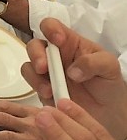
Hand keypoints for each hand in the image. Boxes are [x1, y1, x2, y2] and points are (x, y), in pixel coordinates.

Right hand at [22, 18, 126, 139]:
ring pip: (29, 66)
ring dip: (34, 76)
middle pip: (35, 45)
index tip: (57, 40)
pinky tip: (51, 96)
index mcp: (70, 43)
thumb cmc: (109, 84)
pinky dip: (36, 89)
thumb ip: (94, 62)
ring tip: (49, 90)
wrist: (108, 113)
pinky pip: (31, 85)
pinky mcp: (43, 89)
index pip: (53, 26)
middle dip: (36, 54)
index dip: (50, 29)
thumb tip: (73, 71)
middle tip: (43, 67)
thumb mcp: (110, 67)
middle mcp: (55, 55)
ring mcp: (47, 73)